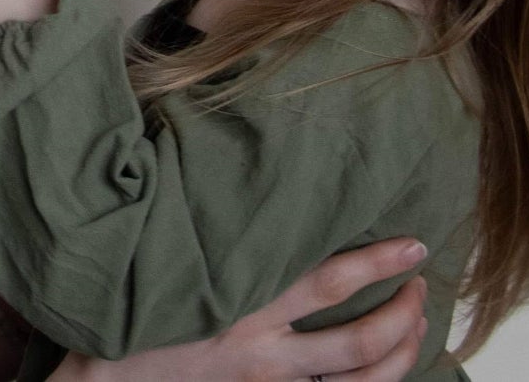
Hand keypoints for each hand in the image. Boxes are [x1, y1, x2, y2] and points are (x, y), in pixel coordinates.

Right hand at [48, 238, 429, 381]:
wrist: (104, 380)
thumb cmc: (132, 304)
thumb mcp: (169, 252)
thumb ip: (210, 222)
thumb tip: (231, 167)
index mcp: (245, 298)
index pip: (330, 279)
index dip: (379, 262)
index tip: (413, 242)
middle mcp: (265, 347)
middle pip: (360, 337)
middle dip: (403, 311)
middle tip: (424, 282)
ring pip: (358, 381)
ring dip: (399, 353)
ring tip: (416, 324)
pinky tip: (383, 370)